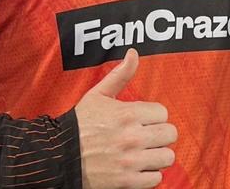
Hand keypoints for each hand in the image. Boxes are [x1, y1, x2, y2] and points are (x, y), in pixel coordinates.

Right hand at [76, 49, 176, 188]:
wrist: (59, 156)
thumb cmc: (79, 125)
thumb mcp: (98, 95)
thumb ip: (120, 75)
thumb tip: (133, 53)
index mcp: (127, 113)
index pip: (163, 113)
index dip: (154, 116)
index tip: (143, 120)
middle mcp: (132, 136)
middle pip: (170, 134)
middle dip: (159, 135)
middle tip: (147, 137)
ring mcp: (130, 160)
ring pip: (167, 157)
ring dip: (157, 156)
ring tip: (145, 153)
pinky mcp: (127, 181)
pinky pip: (156, 178)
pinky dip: (149, 175)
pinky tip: (138, 168)